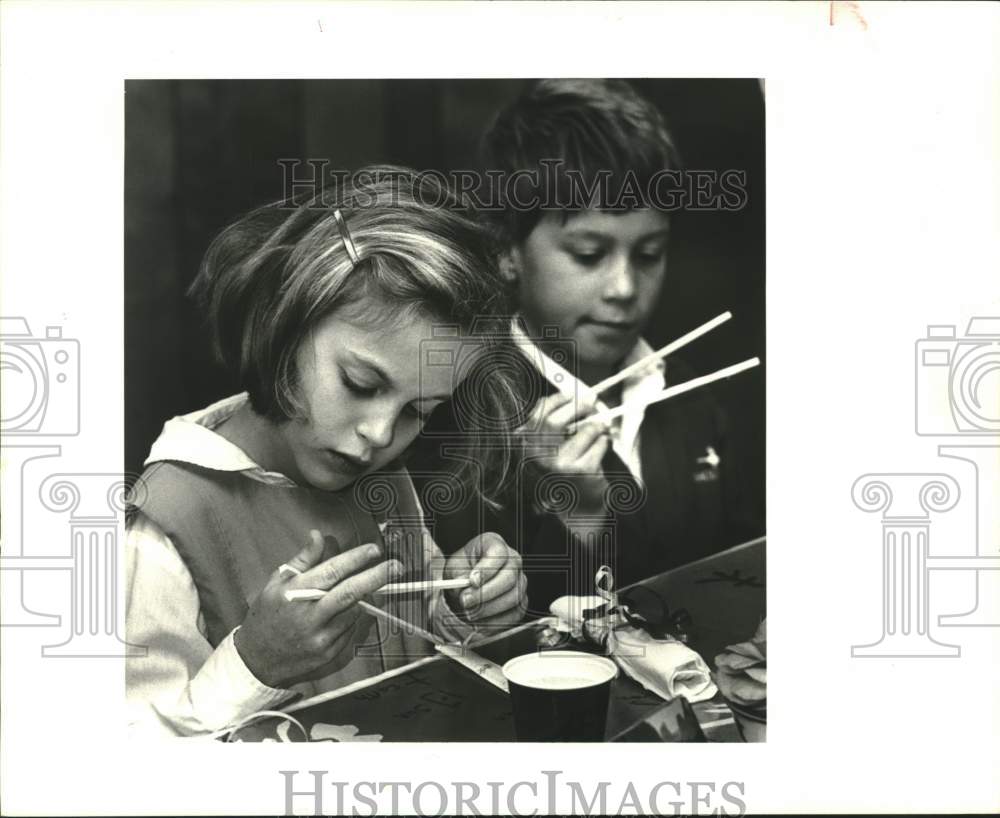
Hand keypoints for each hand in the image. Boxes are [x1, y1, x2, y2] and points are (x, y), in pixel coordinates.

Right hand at [234, 530, 403, 687]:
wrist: (255, 661)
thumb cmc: (266, 615)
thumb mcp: (277, 582)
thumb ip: (302, 560)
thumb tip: (318, 535)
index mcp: (294, 594)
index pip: (331, 572)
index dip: (355, 559)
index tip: (374, 549)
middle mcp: (309, 616)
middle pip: (349, 593)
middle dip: (376, 577)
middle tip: (396, 566)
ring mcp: (320, 637)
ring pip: (354, 612)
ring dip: (365, 598)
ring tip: (370, 586)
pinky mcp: (328, 653)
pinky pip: (350, 630)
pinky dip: (354, 617)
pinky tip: (350, 610)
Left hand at [444, 532, 526, 629]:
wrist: (466, 589)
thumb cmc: (462, 573)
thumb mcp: (454, 569)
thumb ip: (458, 576)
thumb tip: (465, 587)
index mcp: (494, 544)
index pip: (498, 552)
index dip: (486, 568)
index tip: (471, 581)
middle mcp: (512, 560)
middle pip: (509, 577)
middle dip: (485, 592)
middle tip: (466, 601)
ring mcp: (520, 581)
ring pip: (513, 597)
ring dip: (488, 608)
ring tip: (470, 612)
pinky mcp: (521, 601)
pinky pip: (514, 614)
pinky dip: (495, 620)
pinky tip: (480, 620)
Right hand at [520, 392, 610, 516]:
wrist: (577, 507)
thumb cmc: (566, 470)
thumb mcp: (551, 447)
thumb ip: (555, 423)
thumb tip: (573, 394)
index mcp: (527, 446)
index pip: (539, 415)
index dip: (557, 400)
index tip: (573, 394)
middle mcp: (538, 457)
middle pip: (556, 421)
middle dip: (579, 406)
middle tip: (592, 403)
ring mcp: (559, 465)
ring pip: (585, 430)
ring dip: (598, 427)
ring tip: (600, 432)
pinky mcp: (581, 471)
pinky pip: (600, 443)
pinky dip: (605, 441)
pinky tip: (601, 450)